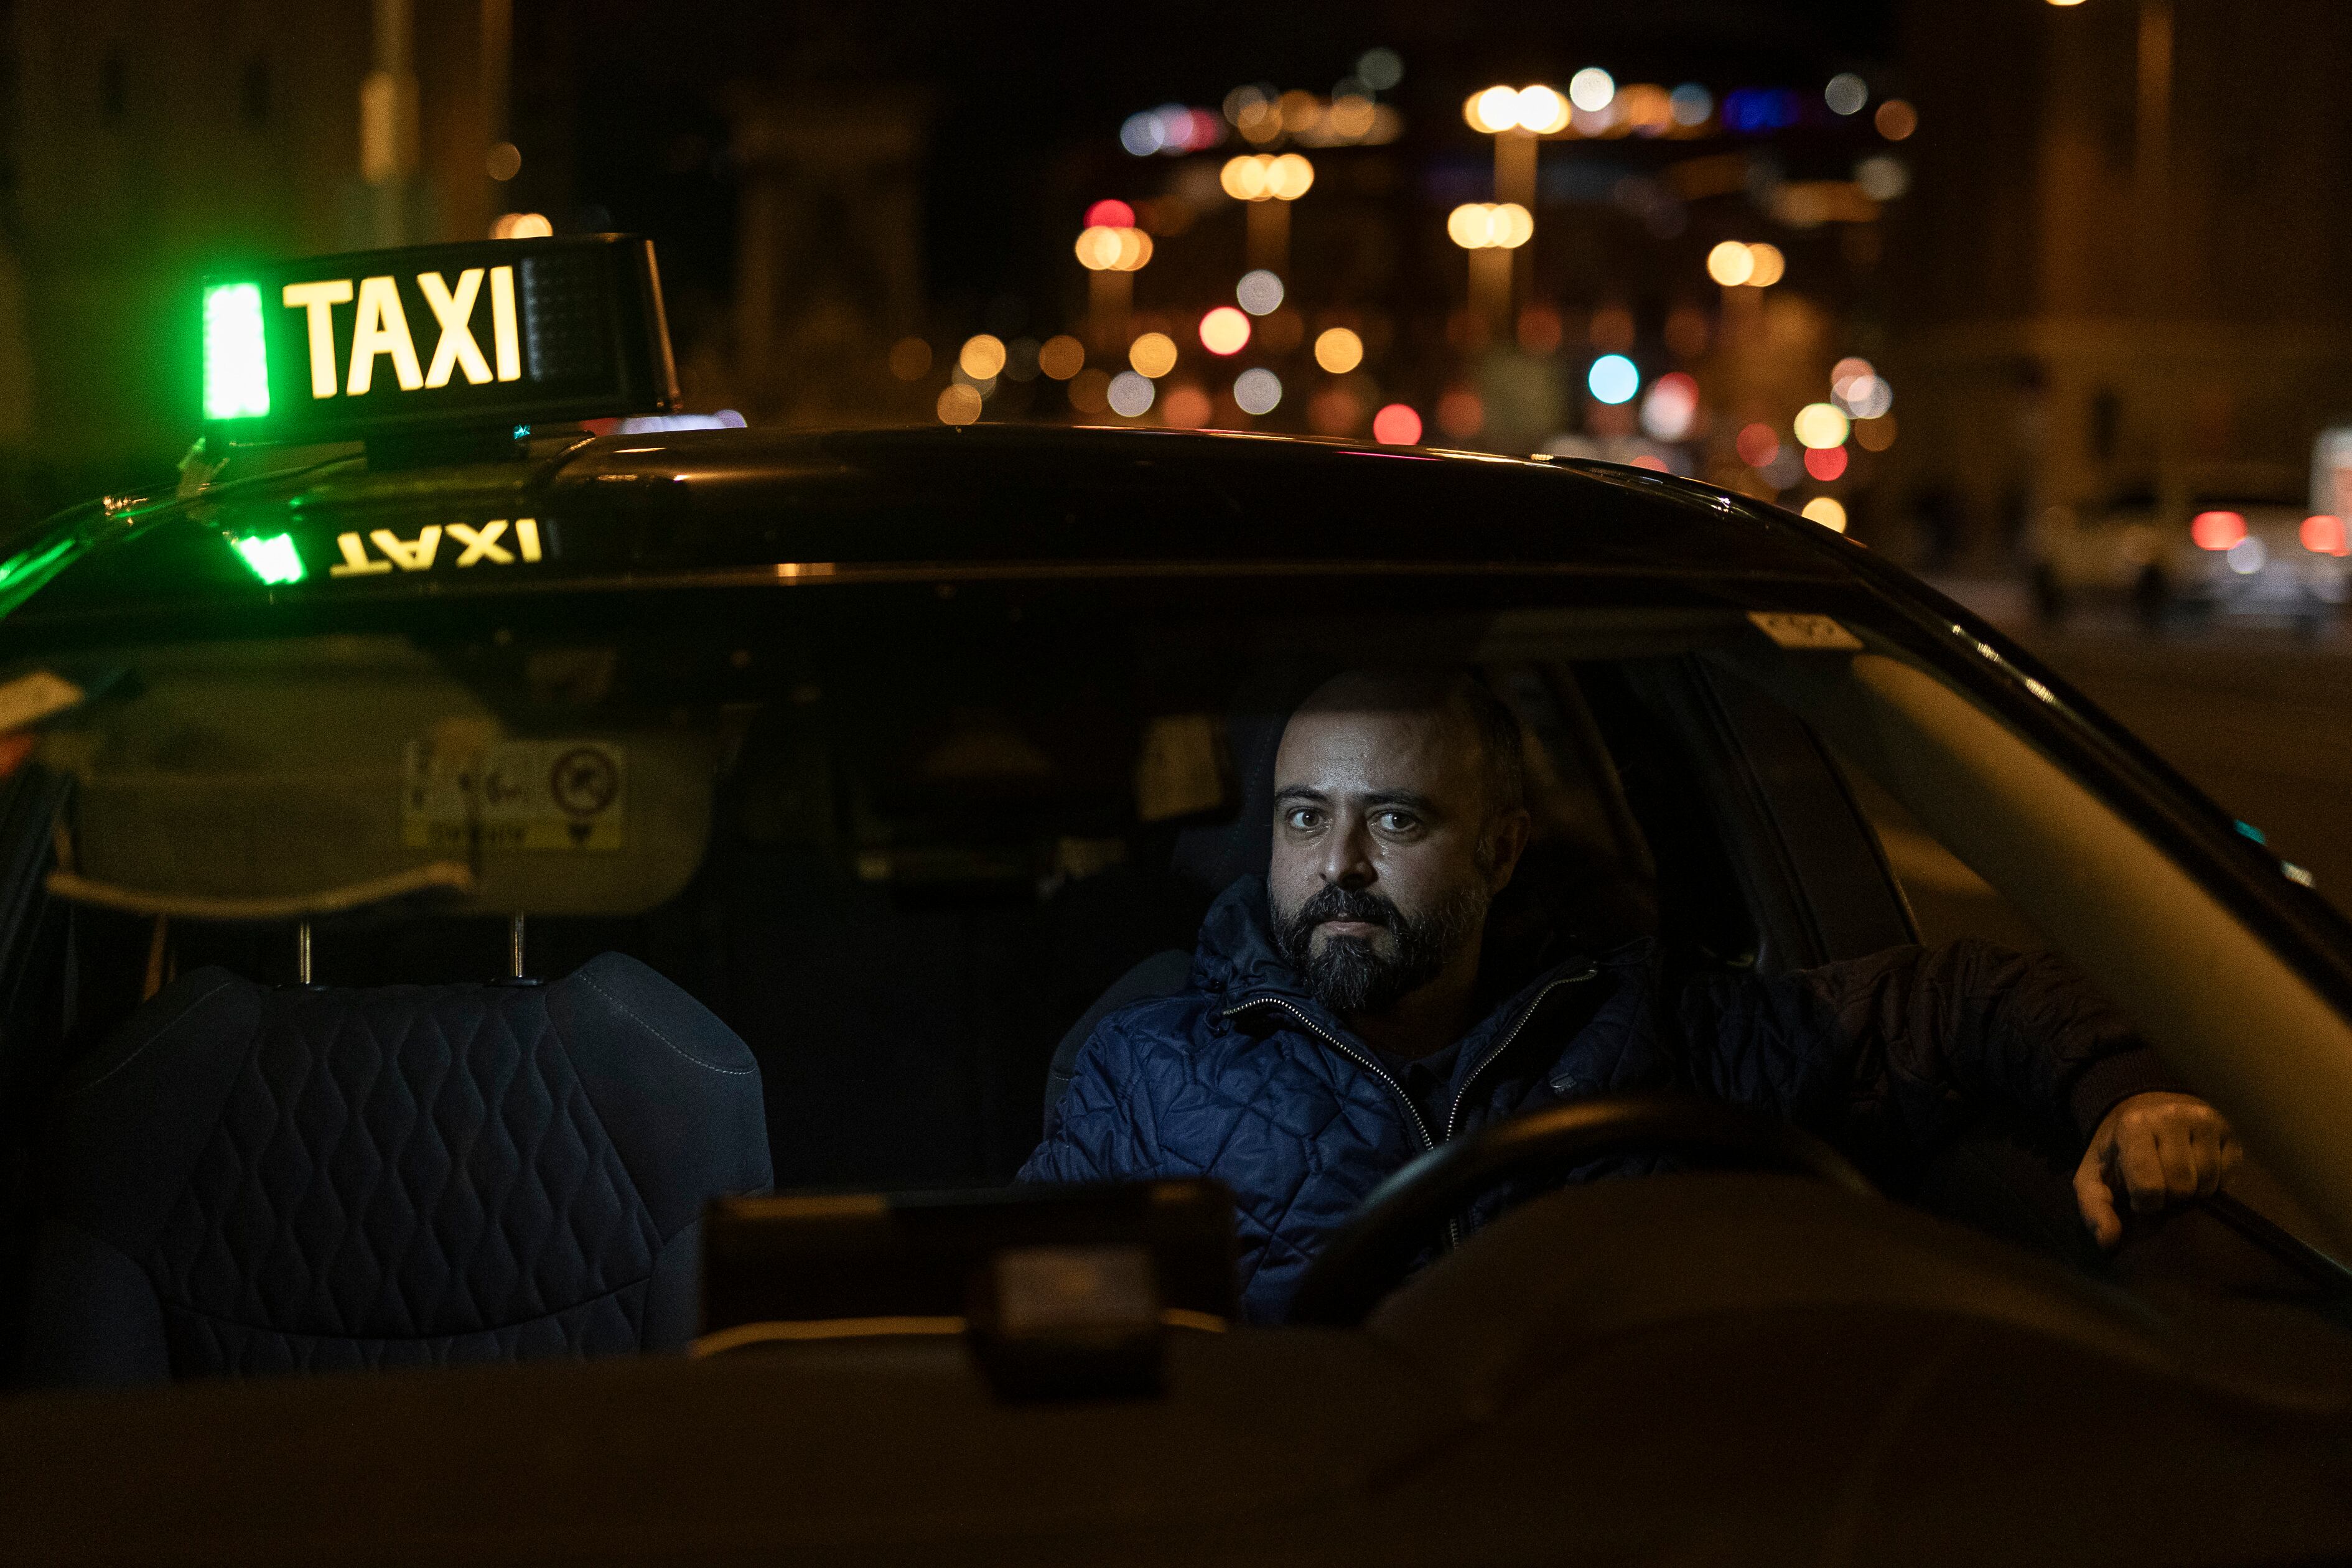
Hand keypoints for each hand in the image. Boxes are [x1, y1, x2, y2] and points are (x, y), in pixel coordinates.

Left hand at [2073, 1091, 2241, 1248]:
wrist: (2145, 1111)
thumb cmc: (2119, 1150)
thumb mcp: (2094, 1175)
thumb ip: (2094, 1208)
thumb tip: (2108, 1241)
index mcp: (2133, 1126)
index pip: (2149, 1186)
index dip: (2145, 1203)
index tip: (2139, 1197)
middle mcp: (2170, 1117)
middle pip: (2182, 1185)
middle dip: (2170, 1196)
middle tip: (2161, 1186)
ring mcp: (2203, 1120)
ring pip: (2208, 1181)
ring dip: (2193, 1191)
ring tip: (2177, 1179)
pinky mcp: (2227, 1129)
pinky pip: (2229, 1173)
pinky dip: (2215, 1181)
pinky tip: (2197, 1171)